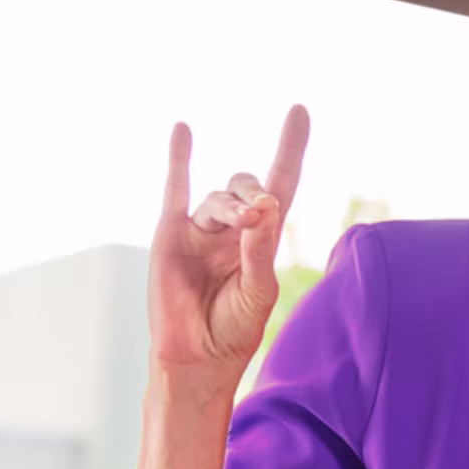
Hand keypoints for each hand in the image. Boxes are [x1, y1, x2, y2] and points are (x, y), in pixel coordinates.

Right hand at [149, 106, 309, 387]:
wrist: (196, 357)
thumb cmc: (233, 327)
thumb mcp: (257, 289)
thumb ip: (261, 248)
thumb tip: (266, 205)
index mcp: (262, 237)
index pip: (282, 183)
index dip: (290, 148)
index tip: (298, 110)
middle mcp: (232, 227)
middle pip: (249, 187)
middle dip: (256, 193)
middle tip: (260, 213)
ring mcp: (200, 230)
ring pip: (219, 197)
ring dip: (233, 204)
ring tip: (244, 220)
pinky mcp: (170, 235)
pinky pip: (175, 189)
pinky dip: (180, 159)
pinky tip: (184, 129)